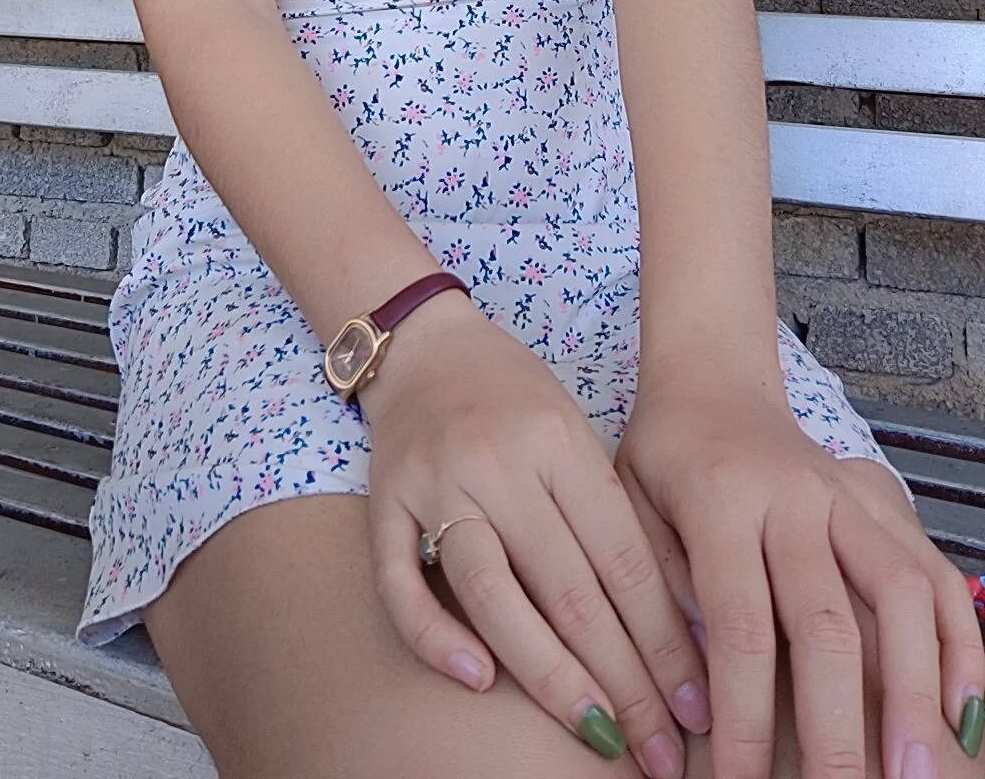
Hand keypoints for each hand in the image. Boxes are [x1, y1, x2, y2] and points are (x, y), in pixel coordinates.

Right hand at [359, 293, 712, 765]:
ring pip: (493, 593)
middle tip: (660, 751)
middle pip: (568, 588)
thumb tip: (678, 626)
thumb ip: (610, 515)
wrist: (423, 341)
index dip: (664, 641)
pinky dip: (436, 637)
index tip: (696, 707)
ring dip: (549, 674)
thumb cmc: (514, 396)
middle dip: (622, 680)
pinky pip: (401, 582)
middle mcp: (500, 463)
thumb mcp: (574, 432)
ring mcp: (437, 482)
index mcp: (559, 441)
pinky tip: (478, 681)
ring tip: (594, 733)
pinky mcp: (383, 501)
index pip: (622, 559)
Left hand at [615, 369, 984, 778]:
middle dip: (839, 727)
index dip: (745, 720)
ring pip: (899, 593)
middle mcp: (794, 496)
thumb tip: (689, 710)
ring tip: (918, 773)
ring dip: (917, 692)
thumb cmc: (662, 457)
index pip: (741, 627)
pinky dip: (959, 642)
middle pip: (829, 623)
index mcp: (720, 500)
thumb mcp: (627, 511)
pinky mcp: (882, 500)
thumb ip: (656, 598)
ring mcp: (847, 495)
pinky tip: (963, 712)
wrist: (712, 379)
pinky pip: (932, 571)